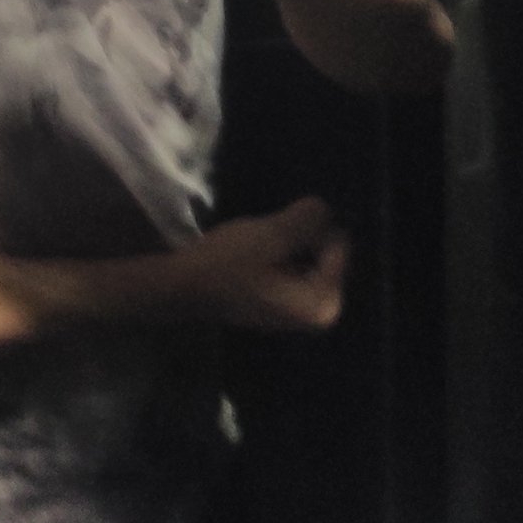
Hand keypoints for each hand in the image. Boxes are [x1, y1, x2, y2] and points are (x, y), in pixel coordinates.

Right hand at [176, 197, 348, 333]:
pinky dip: (284, 252)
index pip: (339, 246)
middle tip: (271, 229)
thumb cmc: (227, 265)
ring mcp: (301, 310)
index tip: (281, 225)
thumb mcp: (271, 235)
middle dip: (304, 236)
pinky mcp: (283, 300)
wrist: (183, 287)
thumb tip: (325, 209)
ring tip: (265, 235)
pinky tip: (261, 248)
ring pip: (311, 256)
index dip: (312, 227)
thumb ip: (308, 220)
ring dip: (292, 241)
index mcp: (324, 305)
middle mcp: (320, 314)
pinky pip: (297, 265)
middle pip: (328, 252)